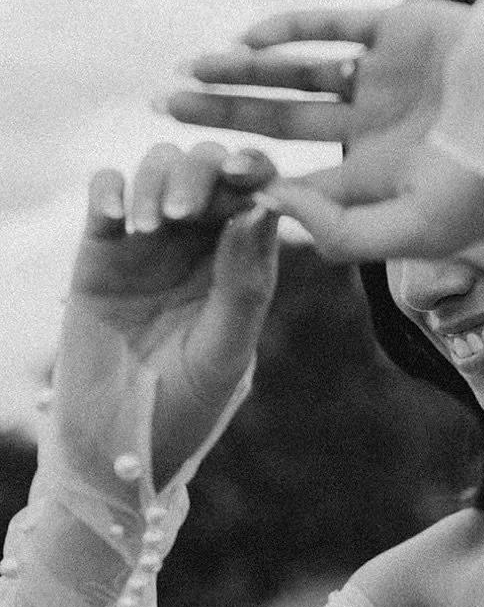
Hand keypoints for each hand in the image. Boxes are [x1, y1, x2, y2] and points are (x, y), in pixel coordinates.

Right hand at [58, 142, 279, 490]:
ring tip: (149, 230)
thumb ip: (244, 282)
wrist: (120, 438)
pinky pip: (105, 192)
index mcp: (245, 258)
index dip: (255, 172)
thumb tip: (257, 210)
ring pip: (158, 168)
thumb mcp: (227, 348)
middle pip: (207, 168)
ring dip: (156, 182)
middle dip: (200, 173)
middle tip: (185, 211)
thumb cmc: (189, 401)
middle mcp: (202, 239)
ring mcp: (151, 239)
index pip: (257, 193)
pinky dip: (110, 189)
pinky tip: (117, 217)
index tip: (247, 174)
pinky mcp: (102, 247)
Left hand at [160, 0, 483, 261]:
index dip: (246, 179)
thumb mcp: (417, 232)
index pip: (301, 179)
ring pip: (297, 71)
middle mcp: (377, 128)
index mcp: (382, 179)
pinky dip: (289, 30)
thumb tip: (272, 203)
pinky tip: (244, 40)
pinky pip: (332, 25)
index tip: (190, 180)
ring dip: (241, 70)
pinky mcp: (401, 29)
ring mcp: (387, 77)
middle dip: (220, 115)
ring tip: (186, 71)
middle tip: (157, 108)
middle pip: (282, 122)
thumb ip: (344, 232)